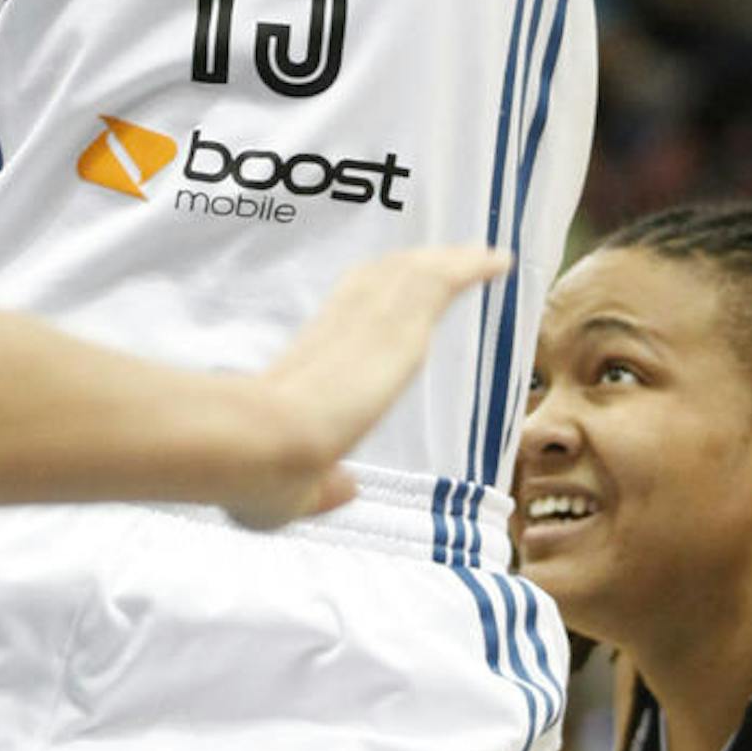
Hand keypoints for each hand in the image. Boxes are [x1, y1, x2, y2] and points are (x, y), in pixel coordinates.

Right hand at [205, 241, 508, 530]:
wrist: (253, 448)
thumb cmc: (255, 473)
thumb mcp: (291, 494)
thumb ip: (324, 490)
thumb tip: (346, 487)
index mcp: (307, 372)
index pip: (345, 325)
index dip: (371, 305)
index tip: (392, 298)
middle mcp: (334, 336)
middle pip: (378, 285)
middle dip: (412, 269)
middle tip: (445, 260)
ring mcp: (362, 325)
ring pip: (409, 277)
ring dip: (445, 263)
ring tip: (481, 256)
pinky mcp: (391, 325)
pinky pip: (437, 282)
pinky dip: (468, 266)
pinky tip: (498, 261)